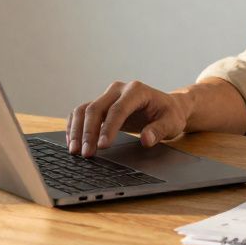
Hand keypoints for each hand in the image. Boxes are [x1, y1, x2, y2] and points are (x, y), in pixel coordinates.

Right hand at [67, 80, 190, 156]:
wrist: (166, 106)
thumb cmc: (170, 114)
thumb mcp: (172, 123)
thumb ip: (159, 130)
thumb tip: (146, 139)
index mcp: (136, 90)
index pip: (118, 109)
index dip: (108, 128)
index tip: (102, 146)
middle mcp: (118, 89)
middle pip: (96, 108)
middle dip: (88, 132)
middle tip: (86, 154)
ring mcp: (107, 96)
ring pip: (84, 110)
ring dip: (77, 130)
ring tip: (75, 152)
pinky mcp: (101, 105)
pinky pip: (82, 113)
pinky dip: (75, 127)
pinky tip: (73, 143)